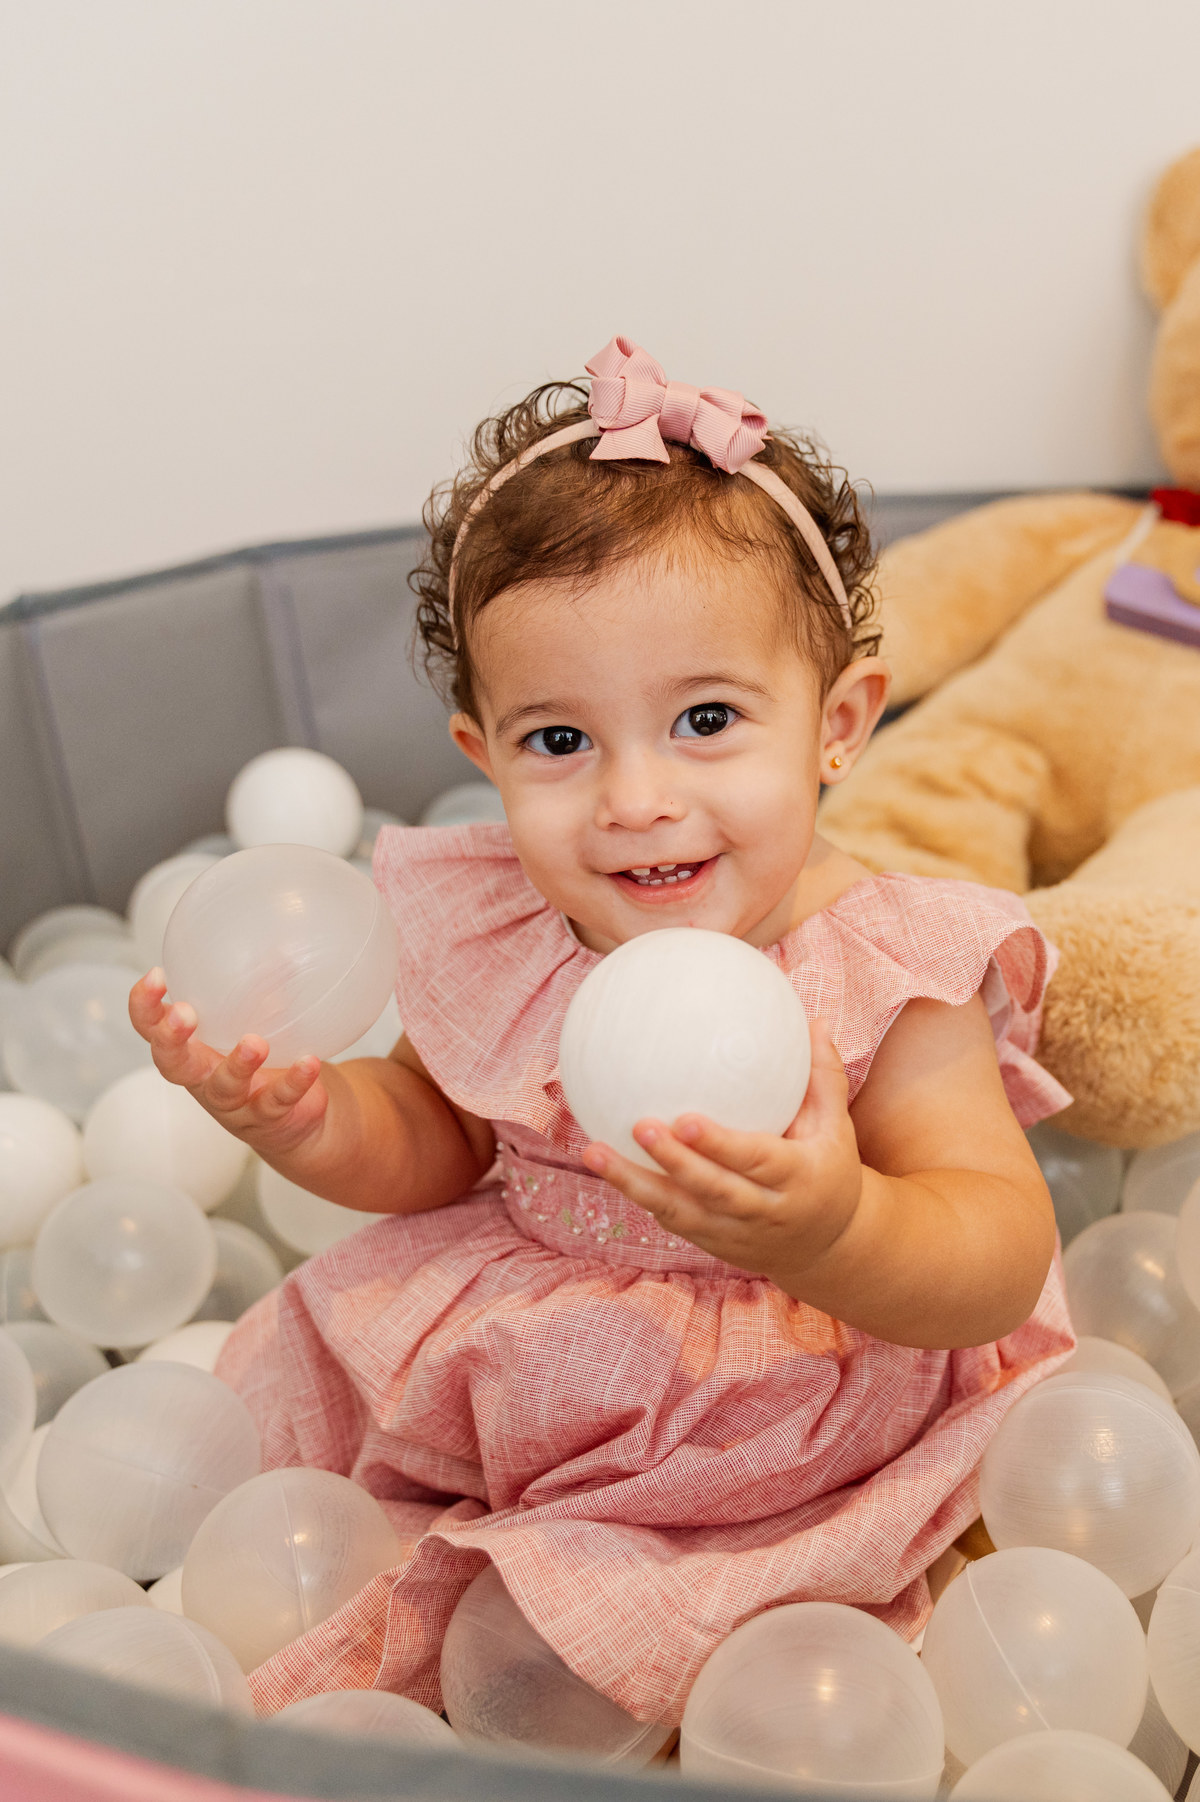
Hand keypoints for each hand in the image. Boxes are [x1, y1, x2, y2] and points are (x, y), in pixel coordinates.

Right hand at [128, 970, 329, 1160]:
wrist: (295, 1117)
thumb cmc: (265, 1061)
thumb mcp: (255, 1023)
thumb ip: (260, 991)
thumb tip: (282, 948)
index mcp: (192, 1049)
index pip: (152, 1028)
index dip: (145, 1006)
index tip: (156, 975)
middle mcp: (204, 1078)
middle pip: (173, 1064)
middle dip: (171, 1039)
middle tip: (183, 1013)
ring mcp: (234, 1104)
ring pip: (225, 1088)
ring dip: (237, 1065)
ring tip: (254, 1043)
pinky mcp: (267, 1118)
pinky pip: (277, 1101)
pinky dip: (294, 1082)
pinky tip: (309, 1062)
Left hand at [579, 1020, 862, 1290]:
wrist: (826, 1247)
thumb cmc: (828, 1171)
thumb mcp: (836, 1129)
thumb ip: (823, 1078)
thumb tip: (814, 1021)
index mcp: (796, 1179)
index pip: (756, 1161)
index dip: (720, 1145)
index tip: (685, 1119)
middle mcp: (763, 1211)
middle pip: (712, 1191)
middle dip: (674, 1163)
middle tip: (638, 1126)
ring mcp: (733, 1233)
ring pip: (679, 1212)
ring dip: (633, 1184)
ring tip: (592, 1151)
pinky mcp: (710, 1243)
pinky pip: (670, 1218)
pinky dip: (638, 1194)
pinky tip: (604, 1165)